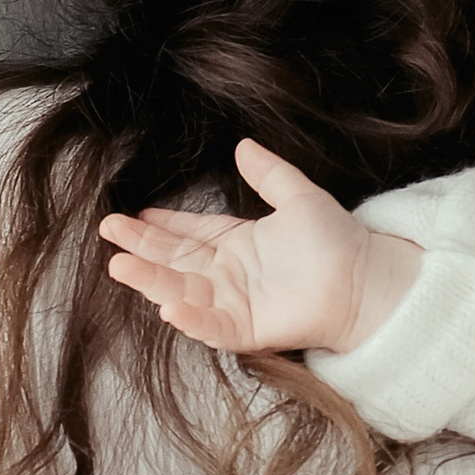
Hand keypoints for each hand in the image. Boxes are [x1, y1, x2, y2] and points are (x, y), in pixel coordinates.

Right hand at [101, 140, 421, 357]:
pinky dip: (191, 318)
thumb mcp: (298, 197)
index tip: (129, 214)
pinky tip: (168, 306)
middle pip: (174, 261)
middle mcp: (228, 275)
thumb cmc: (337, 241)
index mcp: (236, 243)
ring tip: (119, 266)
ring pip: (182, 291)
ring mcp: (234, 303)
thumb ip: (268, 173)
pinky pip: (212, 326)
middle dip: (140, 247)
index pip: (187, 233)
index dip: (158, 225)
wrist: (366, 279)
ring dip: (151, 280)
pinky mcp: (247, 329)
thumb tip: (243, 145)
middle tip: (108, 231)